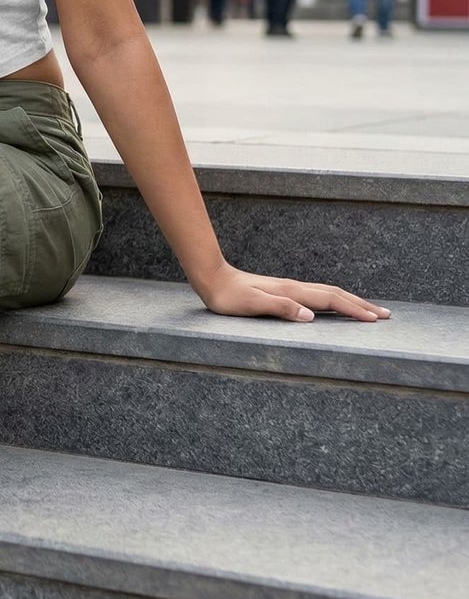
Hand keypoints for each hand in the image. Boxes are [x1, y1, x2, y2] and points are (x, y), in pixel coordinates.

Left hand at [195, 264, 390, 322]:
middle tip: (386, 315)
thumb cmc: (229, 297)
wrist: (212, 278)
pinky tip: (333, 305)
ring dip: (351, 301)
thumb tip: (310, 317)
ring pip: (328, 293)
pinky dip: (334, 300)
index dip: (354, 310)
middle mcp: (294, 287)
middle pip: (335, 294)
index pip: (330, 301)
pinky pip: (317, 295)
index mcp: (292, 292)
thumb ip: (280, 308)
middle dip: (361, 304)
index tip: (376, 320)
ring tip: (369, 310)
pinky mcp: (283, 290)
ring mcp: (290, 287)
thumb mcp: (251, 305)